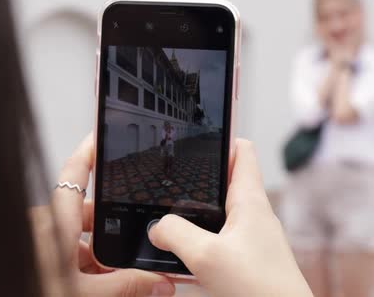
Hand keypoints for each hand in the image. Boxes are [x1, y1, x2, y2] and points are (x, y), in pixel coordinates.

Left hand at [48, 133, 174, 296]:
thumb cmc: (32, 295)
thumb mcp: (86, 295)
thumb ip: (126, 286)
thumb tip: (159, 282)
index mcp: (55, 226)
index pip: (74, 175)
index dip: (90, 151)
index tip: (102, 135)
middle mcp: (45, 227)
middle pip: (86, 214)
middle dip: (112, 231)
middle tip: (133, 250)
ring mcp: (39, 241)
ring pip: (77, 237)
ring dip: (97, 256)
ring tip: (112, 279)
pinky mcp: (37, 255)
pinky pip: (66, 251)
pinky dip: (83, 264)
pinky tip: (96, 284)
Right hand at [148, 139, 313, 296]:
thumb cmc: (260, 290)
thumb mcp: (206, 255)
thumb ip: (175, 234)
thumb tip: (156, 226)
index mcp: (249, 201)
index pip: (241, 150)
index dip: (218, 138)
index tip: (192, 136)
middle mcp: (251, 214)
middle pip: (222, 181)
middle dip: (194, 178)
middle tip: (167, 178)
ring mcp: (249, 236)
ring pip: (215, 211)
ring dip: (192, 212)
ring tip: (166, 215)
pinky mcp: (243, 257)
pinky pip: (216, 237)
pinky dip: (197, 238)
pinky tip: (180, 252)